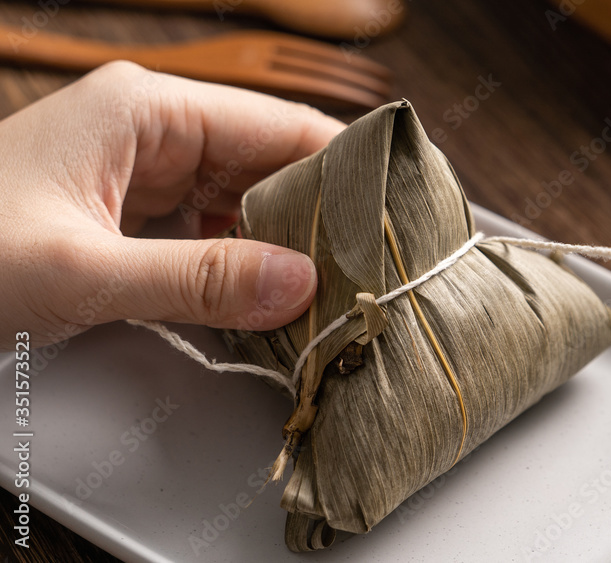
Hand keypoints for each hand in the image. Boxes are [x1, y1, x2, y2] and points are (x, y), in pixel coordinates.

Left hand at [0, 62, 344, 348]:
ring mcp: (142, 171)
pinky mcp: (132, 213)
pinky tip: (273, 291)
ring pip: (244, 200)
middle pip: (270, 164)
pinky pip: (211, 229)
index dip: (343, 168)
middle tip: (368, 268)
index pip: (279, 125)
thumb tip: (302, 285)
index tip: (390, 215)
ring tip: (333, 285)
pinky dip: (244, 259)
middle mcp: (152, 131)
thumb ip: (196, 280)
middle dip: (318, 215)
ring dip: (284, 242)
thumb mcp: (82, 271)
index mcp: (145, 110)